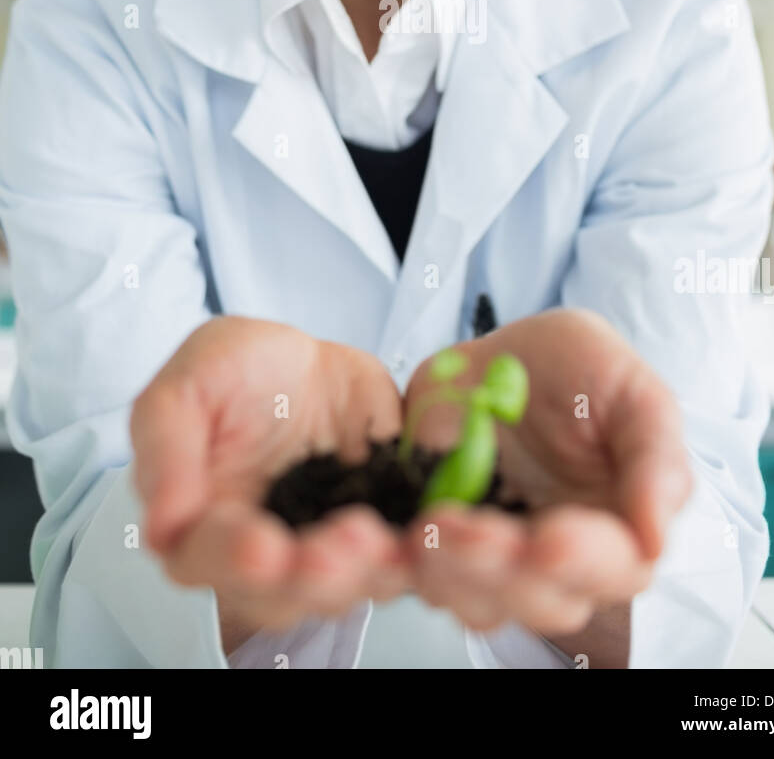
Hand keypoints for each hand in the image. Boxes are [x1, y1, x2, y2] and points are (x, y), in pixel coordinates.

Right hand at [130, 317, 410, 640]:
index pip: (209, 560)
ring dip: (366, 572)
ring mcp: (328, 553)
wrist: (306, 361)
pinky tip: (431, 530)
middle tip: (338, 550)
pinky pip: (407, 555)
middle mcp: (266, 558)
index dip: (235, 559)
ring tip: (381, 541)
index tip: (262, 549)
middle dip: (312, 577)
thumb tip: (161, 524)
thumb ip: (167, 445)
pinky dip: (420, 551)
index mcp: (204, 528)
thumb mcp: (190, 382)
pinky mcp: (384, 533)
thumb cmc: (236, 371)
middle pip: (283, 592)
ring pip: (348, 586)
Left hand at [401, 308, 693, 635]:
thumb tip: (657, 538)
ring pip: (479, 602)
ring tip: (432, 526)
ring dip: (454, 573)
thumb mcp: (633, 391)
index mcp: (618, 528)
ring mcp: (494, 557)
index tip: (553, 536)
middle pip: (542, 601)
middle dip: (506, 572)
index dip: (585, 561)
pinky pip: (419, 575)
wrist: (505, 348)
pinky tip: (401, 530)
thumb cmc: (582, 369)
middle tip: (470, 530)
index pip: (614, 569)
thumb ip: (655, 458)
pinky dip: (405, 562)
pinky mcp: (438, 540)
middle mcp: (558, 558)